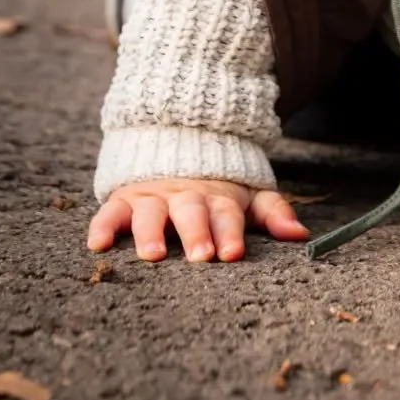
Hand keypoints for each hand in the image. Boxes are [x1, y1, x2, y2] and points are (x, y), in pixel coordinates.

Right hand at [87, 178, 309, 263]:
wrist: (176, 142)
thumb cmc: (215, 187)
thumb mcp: (247, 194)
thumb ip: (273, 212)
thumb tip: (301, 235)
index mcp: (217, 197)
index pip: (226, 214)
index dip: (230, 233)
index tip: (233, 253)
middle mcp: (185, 195)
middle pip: (191, 212)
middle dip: (196, 233)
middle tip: (200, 257)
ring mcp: (153, 196)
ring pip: (151, 212)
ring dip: (151, 232)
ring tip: (153, 255)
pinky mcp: (125, 198)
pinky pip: (110, 211)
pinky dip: (103, 226)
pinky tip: (98, 245)